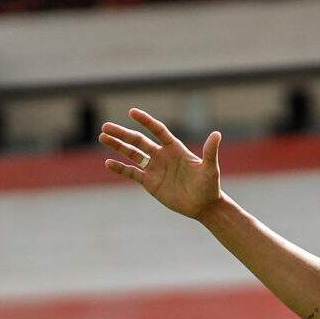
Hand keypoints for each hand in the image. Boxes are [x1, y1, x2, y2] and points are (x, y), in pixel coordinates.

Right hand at [101, 109, 221, 218]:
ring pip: (132, 154)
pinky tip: (108, 163)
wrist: (204, 206)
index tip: (131, 112)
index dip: (145, 121)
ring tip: (102, 137)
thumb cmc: (209, 186)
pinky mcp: (150, 182)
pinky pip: (132, 172)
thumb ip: (210, 151)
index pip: (157, 130)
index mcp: (175, 148)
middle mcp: (162, 155)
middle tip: (106, 127)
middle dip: (122, 134)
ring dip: (118, 146)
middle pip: (139, 141)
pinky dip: (120, 168)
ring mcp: (155, 168)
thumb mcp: (210, 168)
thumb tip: (217, 134)